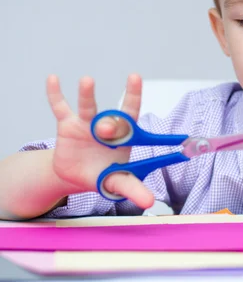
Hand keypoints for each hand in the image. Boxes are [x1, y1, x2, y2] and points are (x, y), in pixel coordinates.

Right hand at [46, 74, 153, 207]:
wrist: (77, 175)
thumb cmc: (103, 173)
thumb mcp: (117, 182)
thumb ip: (133, 189)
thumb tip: (150, 203)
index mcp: (123, 136)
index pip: (131, 113)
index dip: (133, 95)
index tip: (135, 78)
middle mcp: (106, 126)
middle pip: (110, 117)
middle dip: (110, 122)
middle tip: (106, 129)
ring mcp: (86, 124)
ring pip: (87, 106)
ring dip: (87, 94)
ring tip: (87, 81)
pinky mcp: (66, 126)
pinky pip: (60, 107)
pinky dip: (56, 94)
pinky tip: (53, 79)